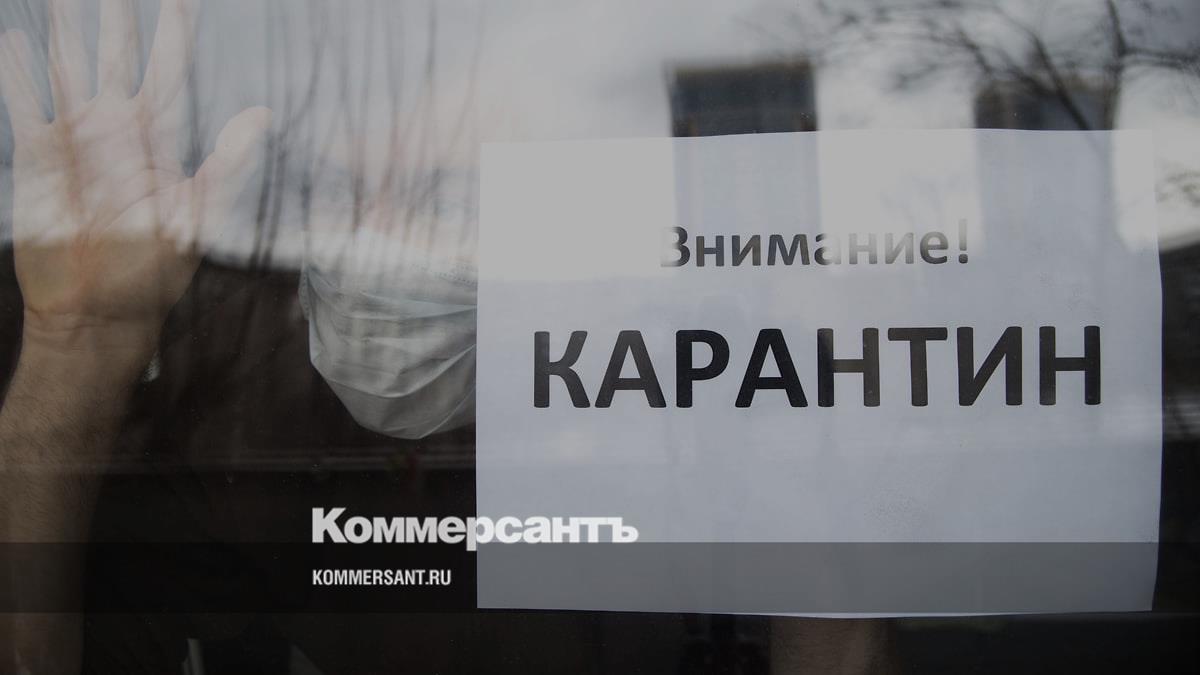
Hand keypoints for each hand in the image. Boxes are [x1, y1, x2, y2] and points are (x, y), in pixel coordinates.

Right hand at [0, 0, 269, 367]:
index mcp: (158, 139)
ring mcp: (74, 139)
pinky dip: (16, 72)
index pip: (167, 68)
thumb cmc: (154, 273)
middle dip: (115, 13)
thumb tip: (262, 113)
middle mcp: (116, 129)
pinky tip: (13, 39)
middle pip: (115, 55)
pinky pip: (23, 104)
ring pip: (67, 68)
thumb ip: (225, 163)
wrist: (98, 311)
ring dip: (63, 30)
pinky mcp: (36, 157)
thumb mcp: (197, 217)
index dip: (172, 29)